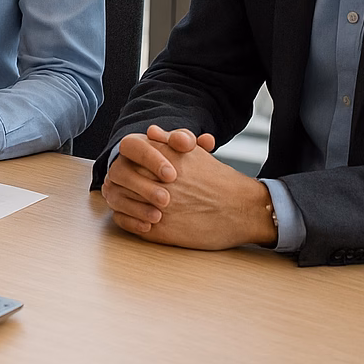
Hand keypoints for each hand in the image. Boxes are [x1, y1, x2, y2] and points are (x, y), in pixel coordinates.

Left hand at [102, 125, 274, 249]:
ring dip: (121, 199)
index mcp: (165, 160)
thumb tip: (150, 132)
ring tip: (128, 199)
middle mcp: (159, 182)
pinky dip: (127, 219)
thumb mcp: (195, 154)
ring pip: (122, 200)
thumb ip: (170, 141)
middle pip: (121, 176)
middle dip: (121, 179)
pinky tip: (135, 217)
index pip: (126, 156)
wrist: (243, 210)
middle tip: (124, 183)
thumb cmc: (219, 181)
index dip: (126, 161)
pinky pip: (129, 223)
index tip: (132, 166)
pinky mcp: (161, 231)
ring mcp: (158, 208)